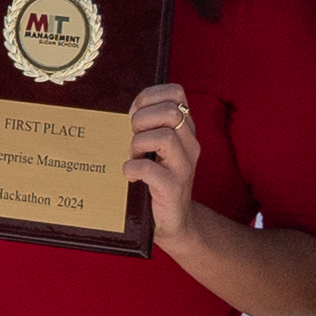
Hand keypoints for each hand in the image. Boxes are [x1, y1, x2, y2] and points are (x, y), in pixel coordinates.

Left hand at [121, 81, 203, 244]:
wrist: (174, 222)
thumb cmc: (157, 180)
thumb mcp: (155, 148)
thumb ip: (146, 126)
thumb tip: (125, 111)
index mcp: (185, 130)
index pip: (176, 93)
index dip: (150, 97)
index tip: (135, 114)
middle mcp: (189, 144)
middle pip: (172, 112)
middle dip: (143, 119)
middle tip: (133, 138)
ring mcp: (183, 167)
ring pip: (164, 136)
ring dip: (138, 144)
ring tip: (133, 157)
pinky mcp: (173, 188)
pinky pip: (150, 169)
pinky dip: (132, 169)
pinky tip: (130, 176)